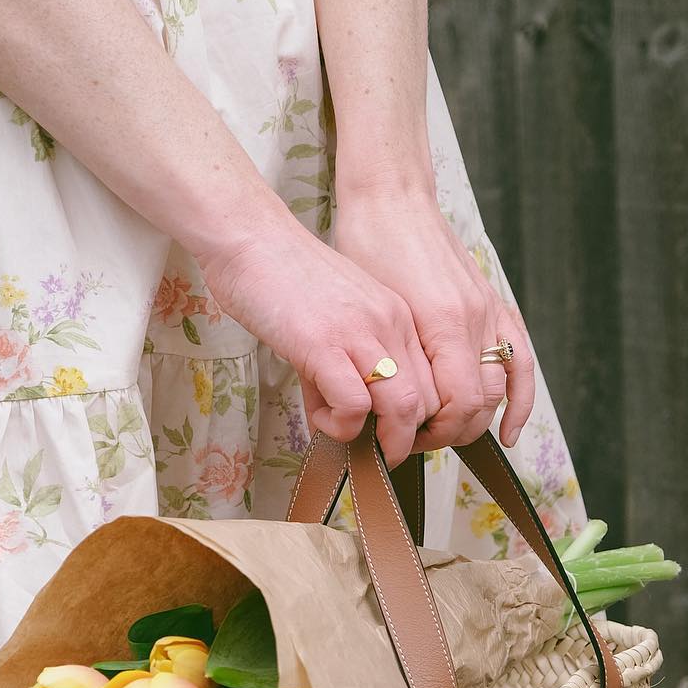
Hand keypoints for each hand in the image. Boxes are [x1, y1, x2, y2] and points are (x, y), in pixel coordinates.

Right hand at [197, 221, 439, 465]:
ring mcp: (360, 333)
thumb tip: (337, 420)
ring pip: (404, 407)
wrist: (250, 238)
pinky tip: (321, 417)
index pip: (437, 382)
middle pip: (430, 402)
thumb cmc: (281, 278)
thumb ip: (340, 372)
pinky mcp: (324, 344)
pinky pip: (355, 405)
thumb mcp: (330, 325)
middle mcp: (390, 324)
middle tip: (374, 449)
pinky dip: (342, 426)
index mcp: (397, 318)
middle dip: (405, 440)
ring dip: (383, 441)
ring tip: (351, 437)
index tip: (389, 434)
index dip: (418, 422)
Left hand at [333, 189, 534, 451]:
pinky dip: (520, 400)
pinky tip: (510, 431)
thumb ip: (392, 361)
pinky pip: (521, 361)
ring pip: (499, 389)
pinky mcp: (494, 305)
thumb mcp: (371, 311)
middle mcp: (475, 319)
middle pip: (478, 404)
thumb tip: (387, 415)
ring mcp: (489, 311)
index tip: (400, 440)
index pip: (456, 406)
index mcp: (444, 322)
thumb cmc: (369, 248)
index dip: (431, 434)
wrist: (392, 199)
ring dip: (474, 420)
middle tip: (412, 439)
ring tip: (442, 432)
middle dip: (447, 432)